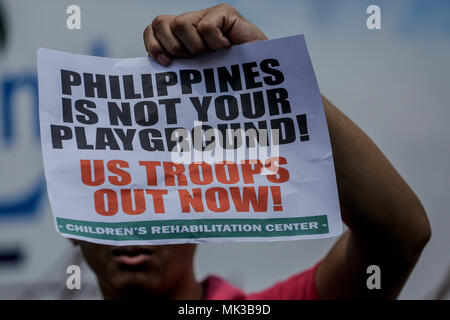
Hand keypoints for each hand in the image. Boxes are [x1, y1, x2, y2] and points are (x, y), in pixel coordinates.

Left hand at [143, 3, 267, 65]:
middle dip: (170, 46)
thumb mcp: (194, 75)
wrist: (257, 77)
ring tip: (211, 53)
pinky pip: (205, 27)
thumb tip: (154, 63)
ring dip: (194, 47)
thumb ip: (176, 66)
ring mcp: (207, 16)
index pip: (153, 30)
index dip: (153, 44)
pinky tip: (226, 47)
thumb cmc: (227, 79)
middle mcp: (192, 23)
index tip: (164, 62)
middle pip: (161, 23)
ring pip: (180, 24)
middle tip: (191, 58)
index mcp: (182, 38)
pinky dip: (214, 42)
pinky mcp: (223, 12)